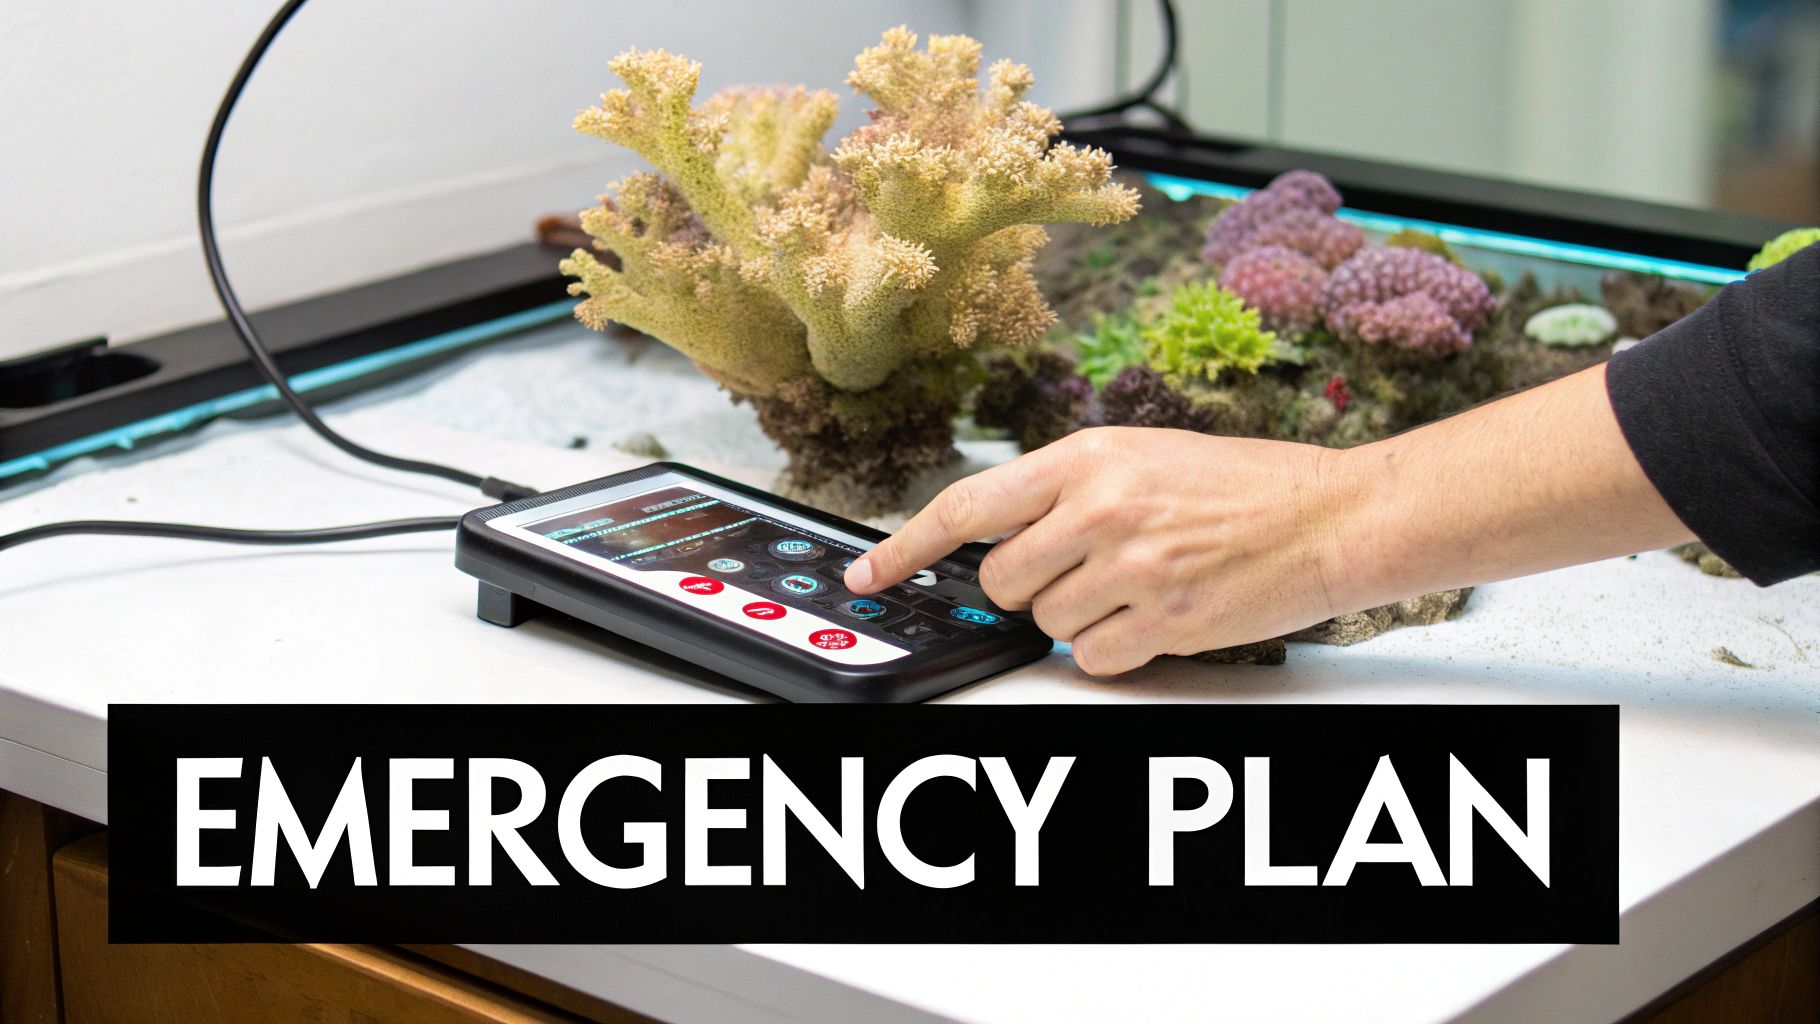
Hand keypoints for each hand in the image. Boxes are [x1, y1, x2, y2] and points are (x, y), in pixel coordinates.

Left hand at [844, 426, 1353, 675]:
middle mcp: (1100, 509)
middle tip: (1083, 572)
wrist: (1332, 516)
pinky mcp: (1165, 622)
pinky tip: (1156, 616)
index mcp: (1086, 458)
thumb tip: (998, 538)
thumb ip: (1064, 491)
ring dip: (1079, 619)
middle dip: (1028, 590)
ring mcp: (1132, 569)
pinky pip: (1094, 659)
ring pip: (1045, 625)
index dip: (906, 546)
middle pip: (1002, 582)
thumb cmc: (1244, 484)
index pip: (966, 506)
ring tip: (1137, 585)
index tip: (869, 572)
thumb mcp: (1140, 456)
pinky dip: (1116, 650)